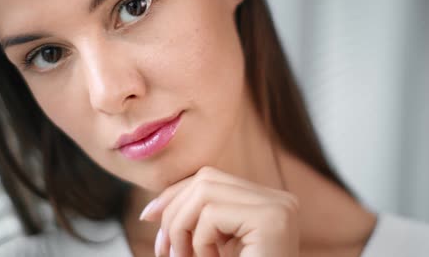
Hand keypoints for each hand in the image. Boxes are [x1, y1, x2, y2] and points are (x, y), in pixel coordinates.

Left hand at [139, 166, 299, 256]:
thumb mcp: (211, 249)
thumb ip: (195, 223)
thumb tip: (154, 208)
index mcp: (267, 204)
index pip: (209, 179)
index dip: (174, 195)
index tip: (149, 218)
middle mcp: (279, 201)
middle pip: (205, 179)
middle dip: (174, 212)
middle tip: (166, 251)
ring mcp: (279, 208)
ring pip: (204, 191)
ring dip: (183, 228)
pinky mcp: (272, 220)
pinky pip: (212, 214)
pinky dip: (199, 241)